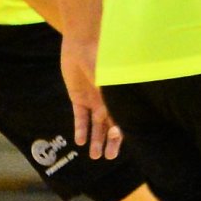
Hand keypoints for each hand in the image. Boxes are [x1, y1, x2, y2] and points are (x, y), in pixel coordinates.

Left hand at [60, 37, 121, 159]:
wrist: (82, 42)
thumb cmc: (101, 57)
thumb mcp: (109, 77)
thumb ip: (111, 96)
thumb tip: (117, 116)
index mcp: (119, 96)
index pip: (122, 118)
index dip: (121, 131)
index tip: (117, 139)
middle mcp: (108, 101)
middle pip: (111, 126)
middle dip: (110, 142)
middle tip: (109, 157)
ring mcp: (94, 100)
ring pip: (96, 125)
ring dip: (95, 140)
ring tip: (94, 156)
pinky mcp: (78, 98)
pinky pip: (80, 117)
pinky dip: (81, 128)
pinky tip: (80, 141)